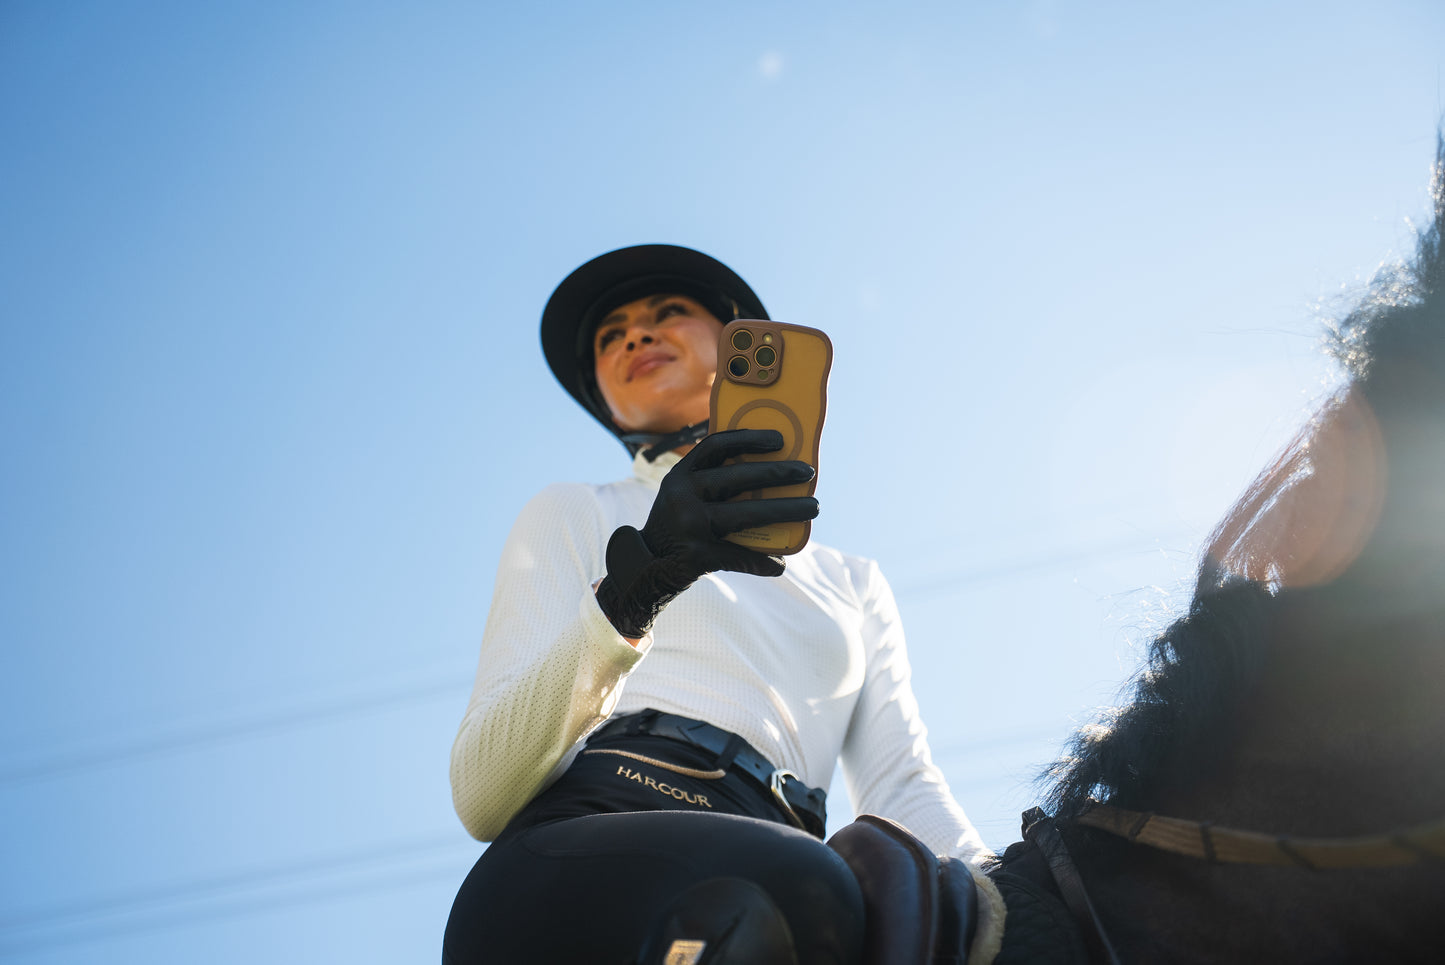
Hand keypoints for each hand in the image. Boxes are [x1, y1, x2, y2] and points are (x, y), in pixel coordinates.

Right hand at [595, 429, 818, 637]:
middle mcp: (682, 495)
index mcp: (680, 475)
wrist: (644, 569)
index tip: (779, 438)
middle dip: (778, 473)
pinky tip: (780, 563)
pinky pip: (740, 556)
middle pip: (738, 477)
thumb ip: (713, 484)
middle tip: (807, 472)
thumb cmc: (676, 527)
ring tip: (812, 507)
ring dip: (785, 510)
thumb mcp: (683, 497)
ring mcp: (689, 525)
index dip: (749, 438)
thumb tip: (773, 474)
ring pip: (747, 514)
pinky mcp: (697, 555)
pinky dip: (764, 561)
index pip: (716, 446)